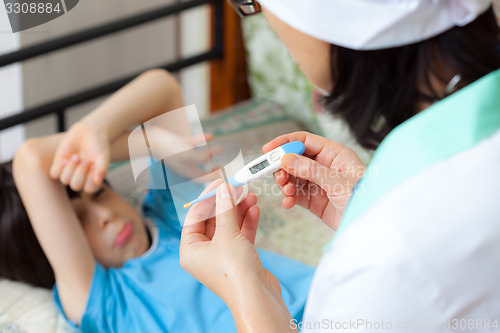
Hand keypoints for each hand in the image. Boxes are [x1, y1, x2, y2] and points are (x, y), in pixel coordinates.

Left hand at [49, 121, 109, 192]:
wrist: (88, 132)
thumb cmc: (98, 145)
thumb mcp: (103, 155)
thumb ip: (102, 168)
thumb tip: (98, 181)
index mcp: (93, 179)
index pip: (89, 189)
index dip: (89, 179)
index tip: (93, 166)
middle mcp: (81, 179)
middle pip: (76, 186)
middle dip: (79, 173)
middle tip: (84, 160)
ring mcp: (69, 173)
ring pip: (65, 180)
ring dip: (70, 168)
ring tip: (76, 156)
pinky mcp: (58, 165)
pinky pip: (54, 174)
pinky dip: (59, 168)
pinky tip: (65, 159)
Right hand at [145, 128, 221, 181]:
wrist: (150, 138)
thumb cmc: (168, 149)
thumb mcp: (188, 155)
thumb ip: (201, 158)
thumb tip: (211, 158)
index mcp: (186, 171)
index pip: (202, 179)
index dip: (213, 178)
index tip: (222, 174)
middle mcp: (184, 164)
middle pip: (200, 170)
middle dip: (211, 169)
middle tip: (220, 166)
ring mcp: (180, 154)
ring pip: (198, 156)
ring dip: (209, 154)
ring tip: (218, 149)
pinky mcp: (177, 143)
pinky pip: (193, 143)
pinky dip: (202, 141)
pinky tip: (211, 136)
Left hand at [180, 181, 280, 305]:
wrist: (257, 297)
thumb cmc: (235, 272)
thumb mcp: (227, 234)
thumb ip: (225, 209)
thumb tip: (224, 188)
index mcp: (190, 250)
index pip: (194, 217)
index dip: (207, 198)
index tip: (220, 183)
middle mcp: (203, 254)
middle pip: (213, 220)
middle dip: (226, 203)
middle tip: (237, 187)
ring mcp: (222, 256)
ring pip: (229, 226)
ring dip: (239, 210)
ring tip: (250, 196)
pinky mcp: (239, 258)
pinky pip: (240, 235)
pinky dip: (246, 222)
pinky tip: (254, 210)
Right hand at [263, 131, 365, 230]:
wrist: (371, 225)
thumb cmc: (364, 198)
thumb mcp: (337, 182)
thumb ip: (311, 170)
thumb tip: (286, 159)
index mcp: (334, 154)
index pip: (304, 141)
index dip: (285, 142)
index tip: (268, 149)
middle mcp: (325, 166)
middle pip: (295, 159)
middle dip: (283, 167)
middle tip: (277, 177)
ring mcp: (319, 183)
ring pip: (293, 177)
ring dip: (285, 183)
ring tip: (286, 192)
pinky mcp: (315, 200)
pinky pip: (296, 194)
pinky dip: (289, 197)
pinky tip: (288, 202)